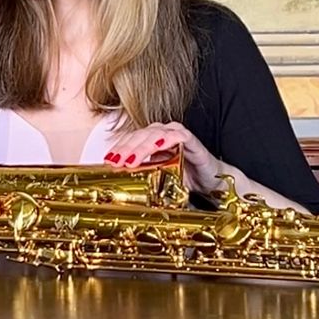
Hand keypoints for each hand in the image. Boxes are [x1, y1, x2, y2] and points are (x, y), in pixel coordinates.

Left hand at [102, 122, 222, 192]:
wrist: (210, 181)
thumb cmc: (185, 177)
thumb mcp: (158, 178)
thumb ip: (142, 175)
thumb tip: (119, 184)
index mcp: (152, 140)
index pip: (131, 139)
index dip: (119, 147)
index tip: (108, 159)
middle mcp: (163, 134)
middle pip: (140, 135)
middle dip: (126, 148)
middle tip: (116, 161)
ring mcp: (177, 135)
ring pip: (155, 134)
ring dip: (141, 146)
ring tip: (131, 159)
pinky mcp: (192, 140)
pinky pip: (179, 135)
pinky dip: (168, 139)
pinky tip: (159, 146)